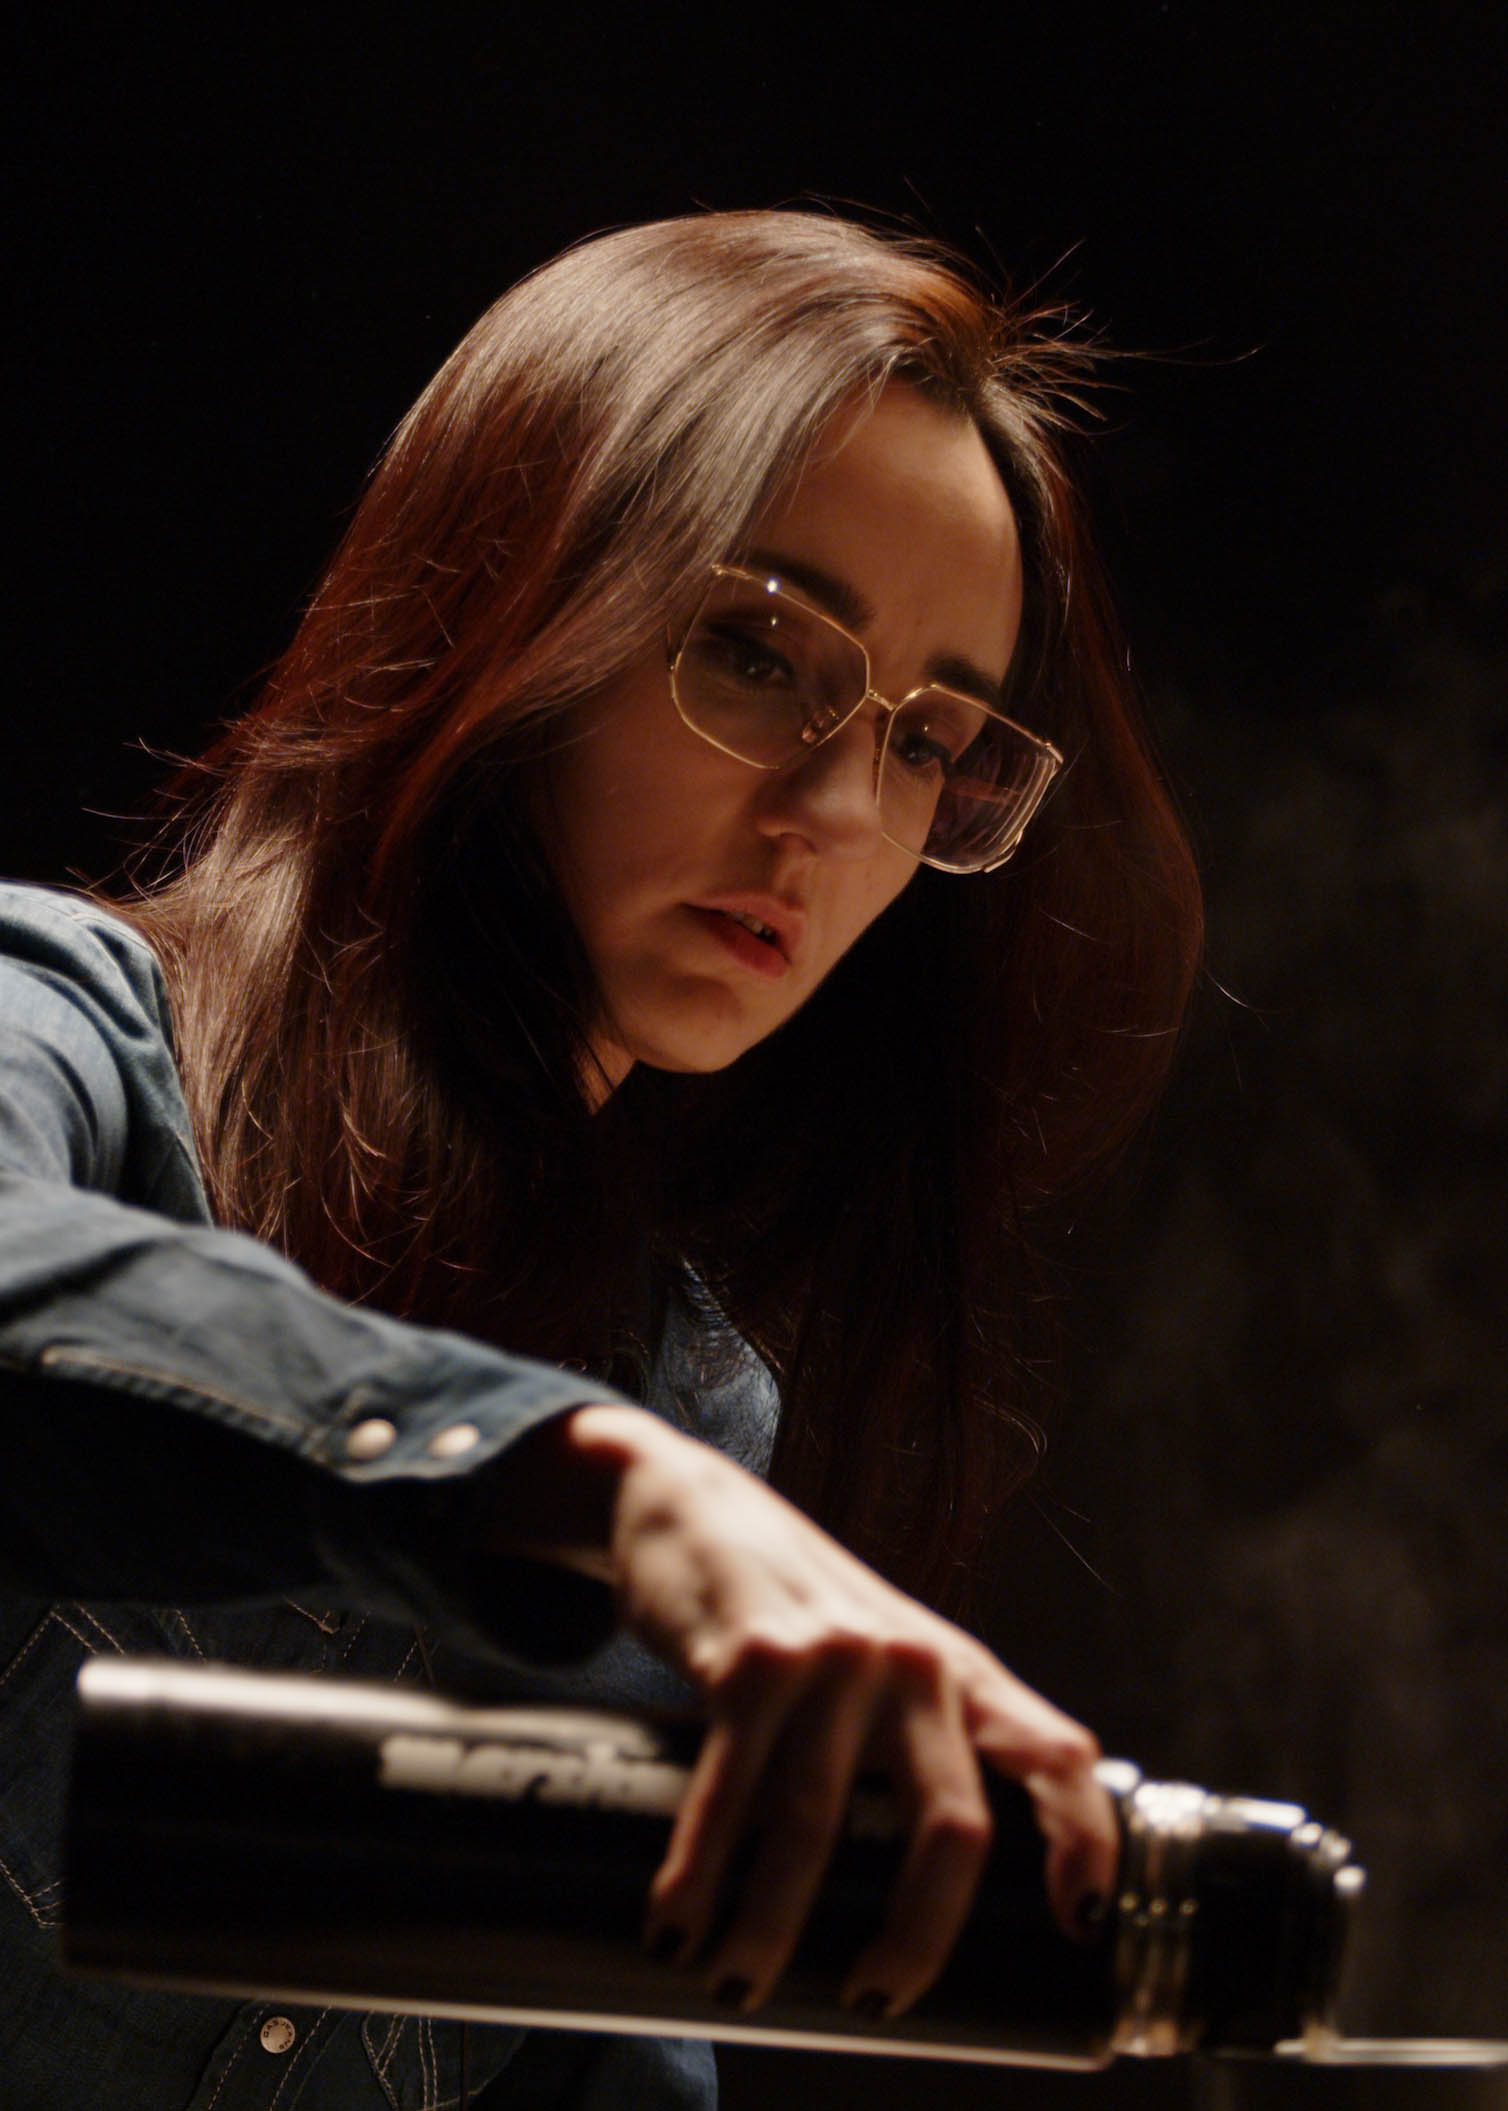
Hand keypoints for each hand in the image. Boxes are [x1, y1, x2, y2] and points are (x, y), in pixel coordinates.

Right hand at [546, 1403, 1117, 2019]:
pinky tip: (677, 1923)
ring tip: (737, 1984)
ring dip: (772, 1926)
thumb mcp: (884, 1654)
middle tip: (873, 2002)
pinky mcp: (751, 1657)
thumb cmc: (795, 1607)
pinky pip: (729, 1793)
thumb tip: (933, 1887)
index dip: (1086, 1842)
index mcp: (960, 1670)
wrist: (690, 1504)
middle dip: (917, 1937)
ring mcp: (834, 1657)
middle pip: (951, 1825)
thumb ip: (923, 1735)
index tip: (1078, 1925)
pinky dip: (698, 1874)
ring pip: (818, 1825)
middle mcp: (914, 1662)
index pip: (1059, 1755)